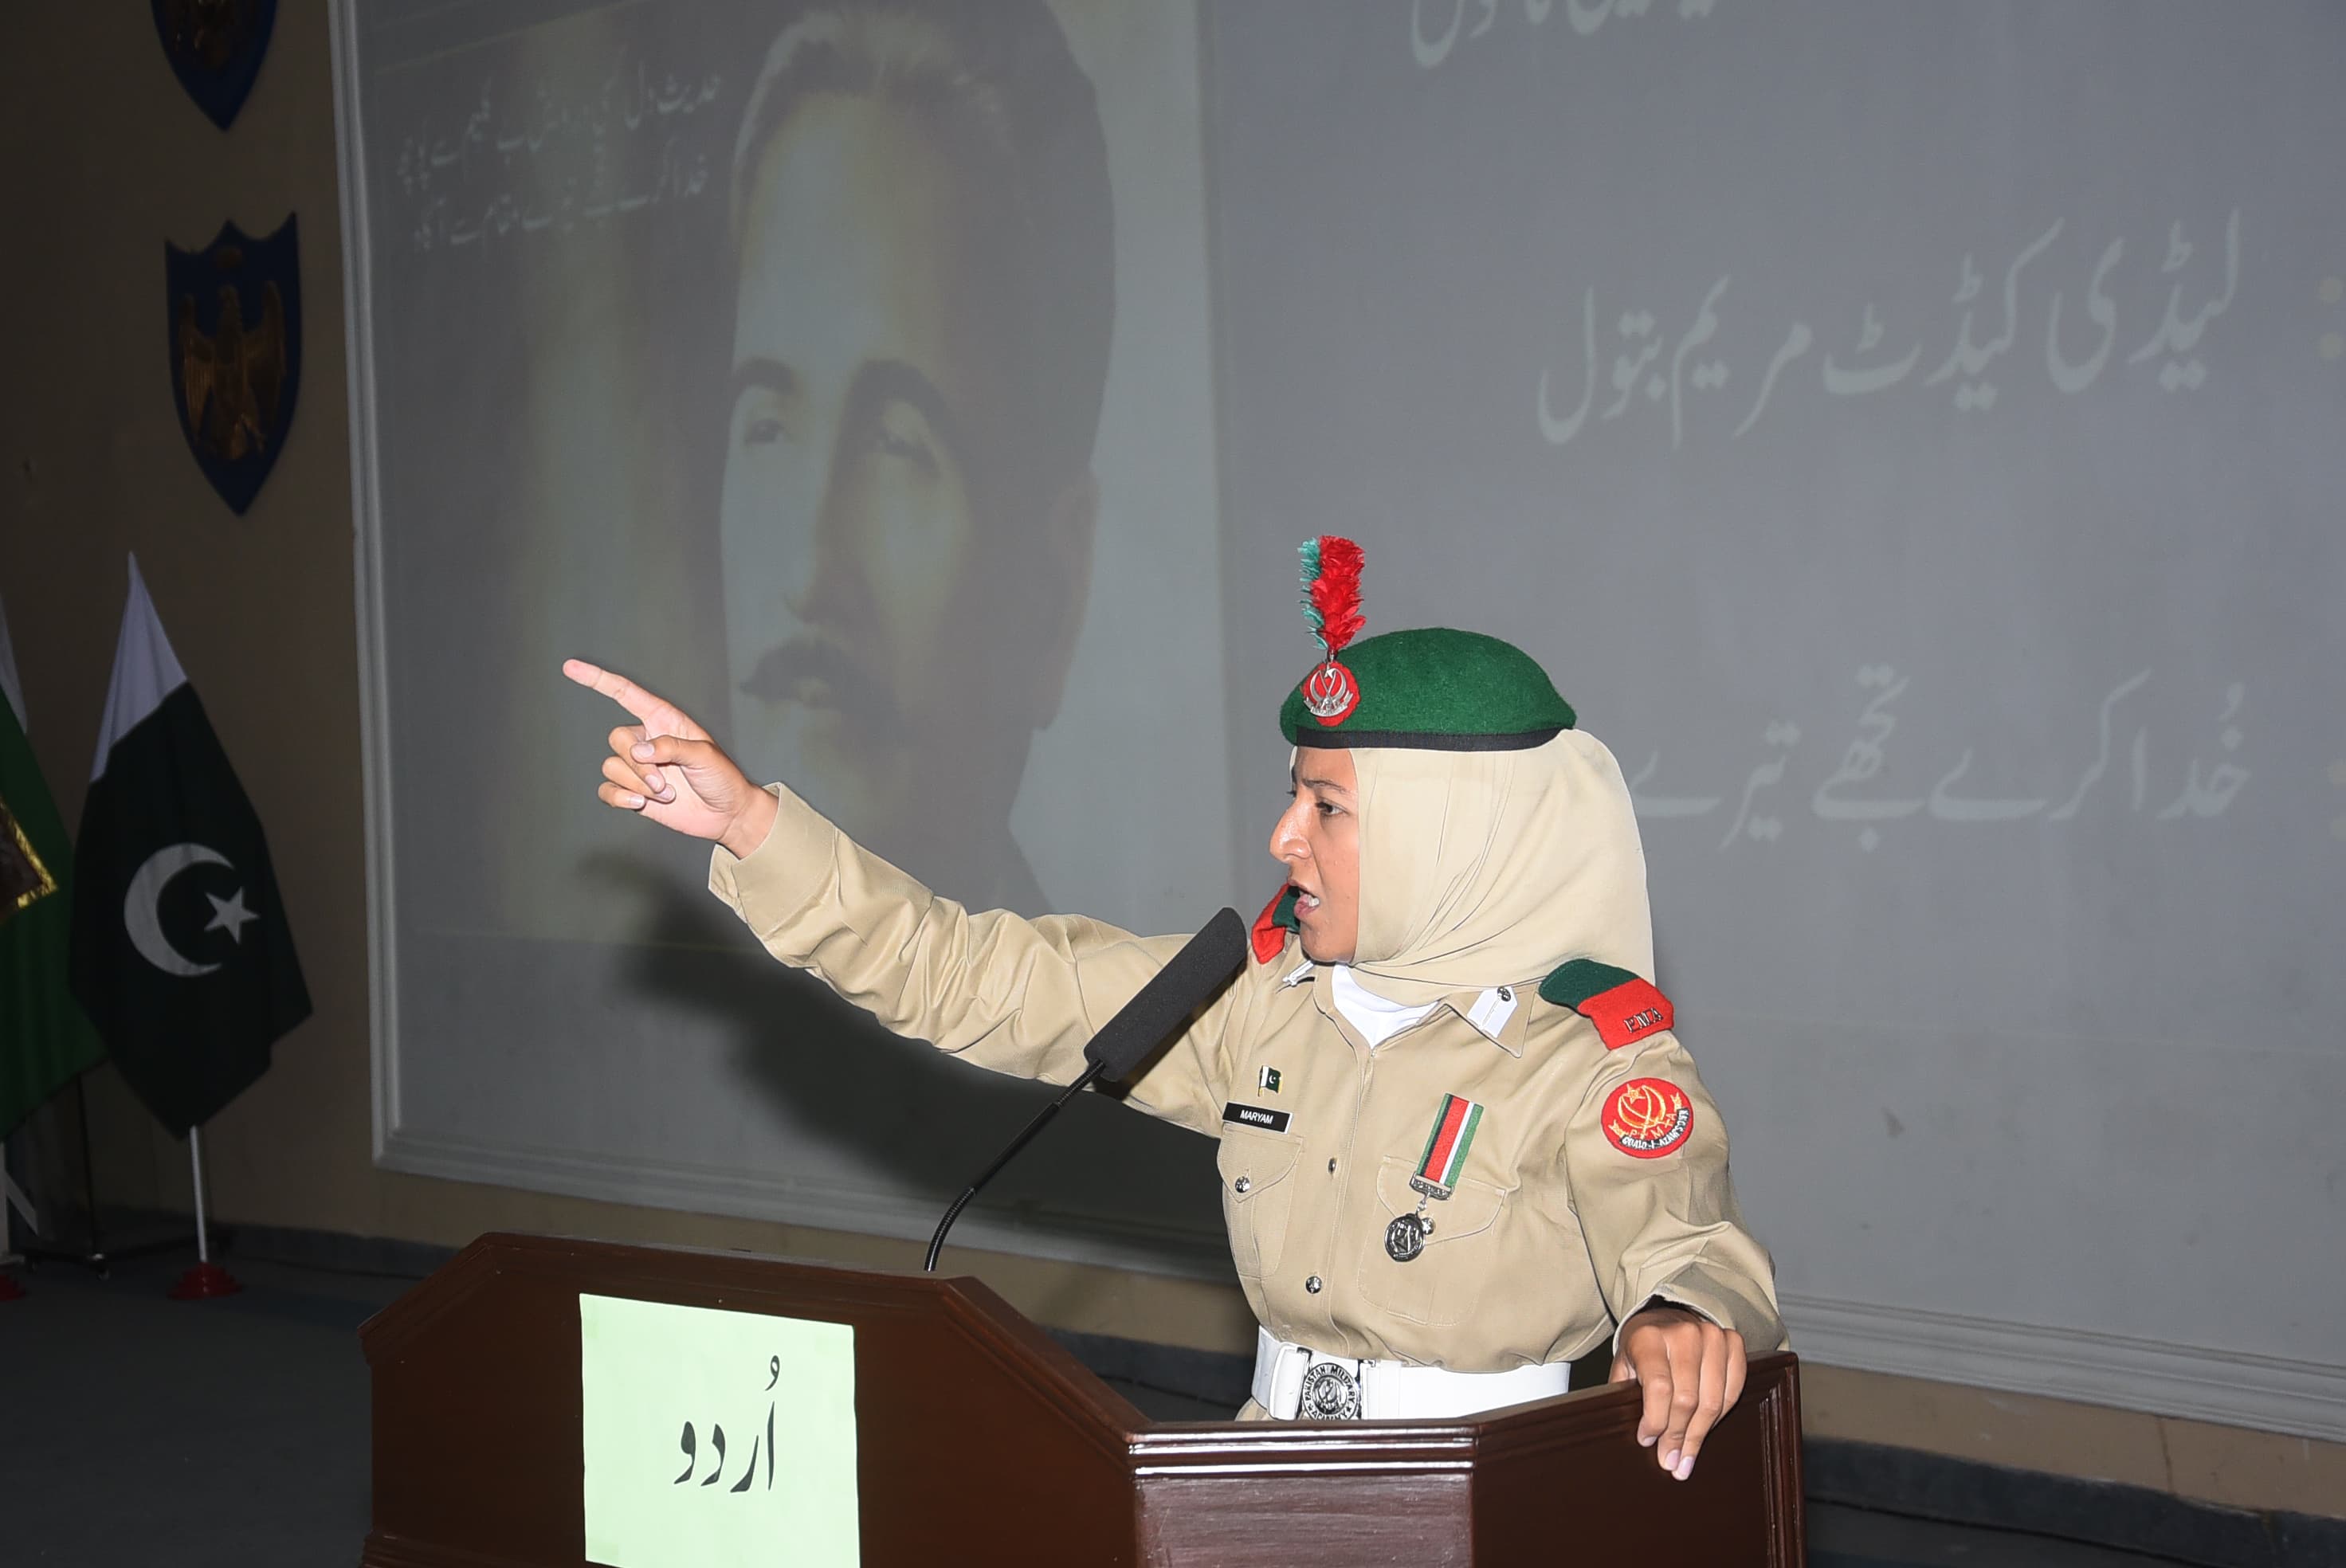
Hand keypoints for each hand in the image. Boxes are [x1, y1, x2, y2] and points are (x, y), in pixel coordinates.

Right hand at [562, 659, 775, 857]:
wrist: (726, 814)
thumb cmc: (722, 778)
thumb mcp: (704, 755)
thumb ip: (671, 747)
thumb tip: (638, 752)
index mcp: (663, 721)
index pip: (625, 694)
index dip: (598, 679)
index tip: (571, 667)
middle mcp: (646, 740)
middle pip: (617, 738)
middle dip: (639, 764)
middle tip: (665, 782)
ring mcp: (638, 767)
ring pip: (612, 767)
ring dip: (638, 784)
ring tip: (667, 793)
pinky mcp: (632, 791)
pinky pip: (607, 790)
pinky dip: (621, 798)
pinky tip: (641, 805)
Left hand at [1609, 1304, 1746, 1481]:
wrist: (1667, 1317)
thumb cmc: (1643, 1348)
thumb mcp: (1624, 1365)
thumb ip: (1625, 1395)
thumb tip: (1642, 1439)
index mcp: (1649, 1338)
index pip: (1659, 1387)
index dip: (1656, 1421)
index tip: (1648, 1441)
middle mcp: (1683, 1334)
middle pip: (1687, 1399)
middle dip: (1678, 1437)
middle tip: (1671, 1462)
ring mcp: (1712, 1336)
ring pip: (1712, 1401)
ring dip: (1699, 1435)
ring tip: (1687, 1457)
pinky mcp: (1733, 1342)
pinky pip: (1733, 1391)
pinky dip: (1720, 1417)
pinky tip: (1706, 1431)